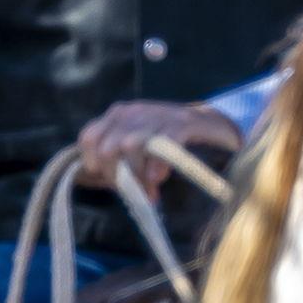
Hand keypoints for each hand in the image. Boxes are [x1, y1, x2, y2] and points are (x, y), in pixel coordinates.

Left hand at [75, 99, 244, 196]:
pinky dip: (156, 164)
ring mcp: (158, 115)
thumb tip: (92, 181)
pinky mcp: (183, 123)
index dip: (95, 165)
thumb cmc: (168, 143)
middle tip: (136, 191)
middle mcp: (133, 112)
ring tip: (151, 190)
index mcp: (118, 116)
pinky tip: (158, 178)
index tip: (113, 182)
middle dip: (119, 176)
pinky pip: (162, 143)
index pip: (89, 138)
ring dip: (138, 175)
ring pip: (130, 146)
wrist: (212, 125)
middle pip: (109, 148)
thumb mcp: (137, 148)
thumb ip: (115, 161)